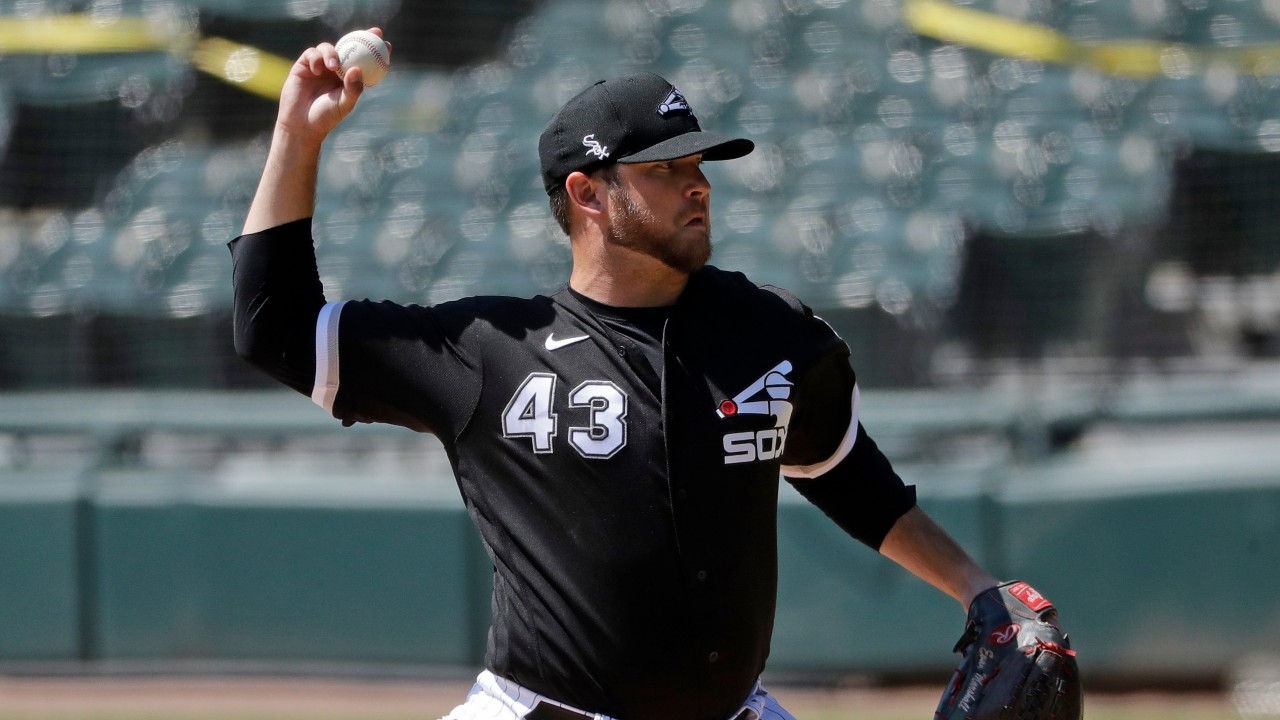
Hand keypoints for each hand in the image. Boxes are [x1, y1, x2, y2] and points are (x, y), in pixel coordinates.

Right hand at [275, 28, 391, 144]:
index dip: (375, 50)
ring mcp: (320, 66)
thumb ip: (353, 89)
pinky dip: (316, 58)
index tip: (387, 44)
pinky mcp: (303, 65)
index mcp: (348, 78)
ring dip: (332, 53)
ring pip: (328, 48)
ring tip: (334, 66)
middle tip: (371, 33)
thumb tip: (358, 69)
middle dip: (361, 37)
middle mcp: (335, 70)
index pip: (364, 61)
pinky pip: (311, 54)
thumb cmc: (325, 117)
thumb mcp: (344, 105)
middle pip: (348, 48)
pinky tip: (317, 70)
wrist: (301, 124)